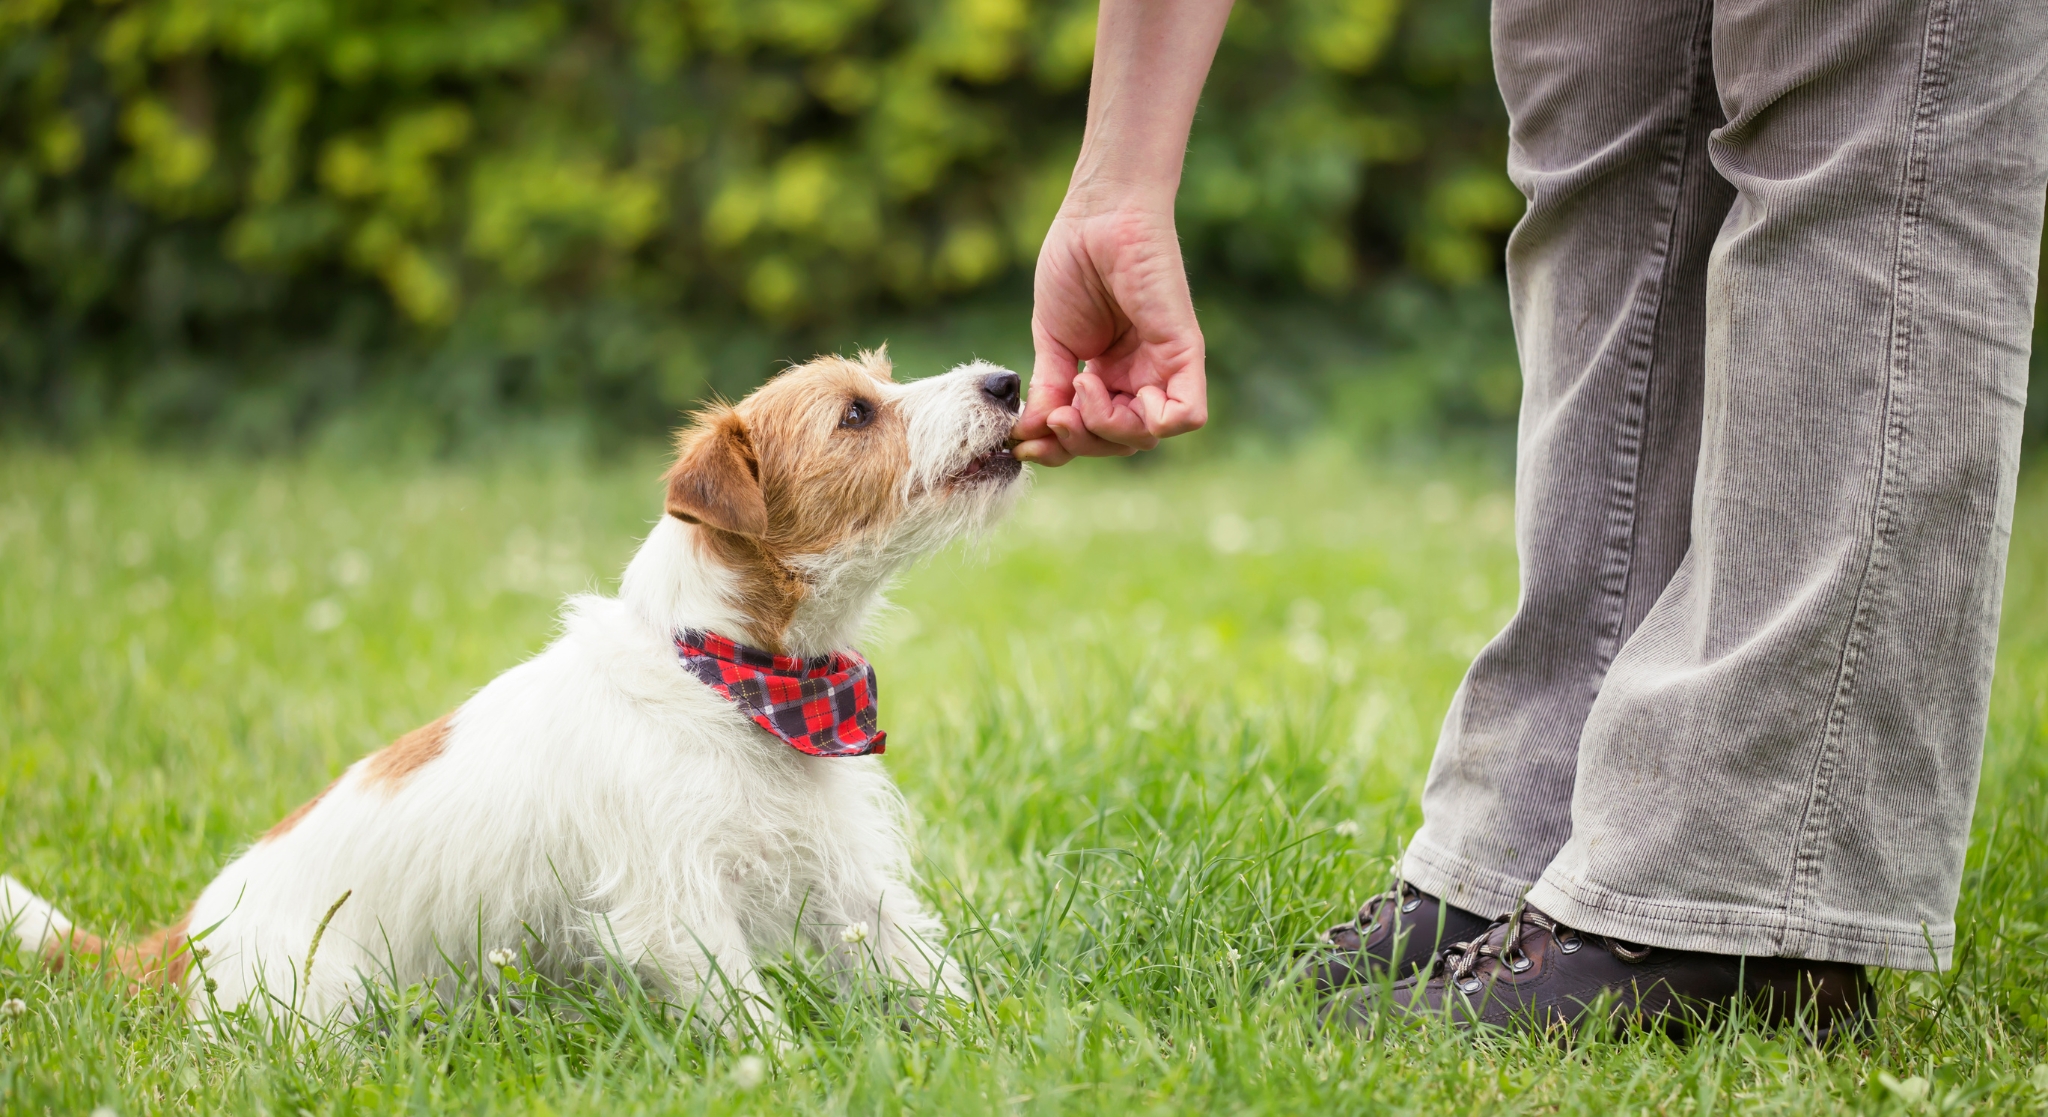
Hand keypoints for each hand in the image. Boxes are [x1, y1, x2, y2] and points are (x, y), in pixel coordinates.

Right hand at [1013, 206, 1208, 465]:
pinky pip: (1187, 415)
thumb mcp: (1051, 341)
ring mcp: (1162, 367)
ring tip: (1081, 383)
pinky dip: (1153, 422)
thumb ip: (1048, 390)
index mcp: (1108, 375)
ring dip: (1104, 427)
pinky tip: (1114, 390)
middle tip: (1057, 413)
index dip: (1060, 448)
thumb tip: (1029, 437)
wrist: (1096, 217)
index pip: (1092, 435)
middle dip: (1080, 442)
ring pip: (1146, 437)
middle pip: (1119, 444)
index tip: (1024, 440)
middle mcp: (1138, 377)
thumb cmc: (1073, 264)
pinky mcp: (1184, 352)